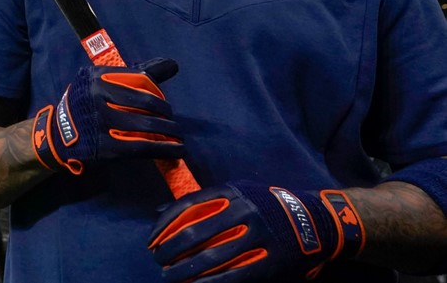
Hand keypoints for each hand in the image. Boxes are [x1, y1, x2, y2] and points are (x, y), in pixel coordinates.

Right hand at [31, 58, 183, 173]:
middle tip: (174, 123)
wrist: (57, 136)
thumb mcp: (101, 83)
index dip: (158, 93)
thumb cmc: (86, 107)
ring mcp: (100, 121)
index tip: (165, 105)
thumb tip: (173, 65)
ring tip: (178, 136)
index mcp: (97, 76)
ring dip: (170, 132)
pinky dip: (164, 148)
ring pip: (147, 125)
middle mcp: (97, 95)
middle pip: (146, 102)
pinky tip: (176, 150)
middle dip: (166, 114)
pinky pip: (142, 146)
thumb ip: (135, 75)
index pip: (141, 78)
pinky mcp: (104, 147)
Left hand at [148, 181, 365, 281]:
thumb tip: (158, 211)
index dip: (164, 225)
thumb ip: (201, 202)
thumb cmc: (264, 206)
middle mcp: (244, 210)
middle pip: (195, 233)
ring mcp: (259, 236)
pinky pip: (234, 276)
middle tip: (157, 260)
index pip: (186, 206)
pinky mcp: (271, 260)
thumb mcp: (236, 194)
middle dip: (170, 250)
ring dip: (185, 270)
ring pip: (211, 257)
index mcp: (232, 191)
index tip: (150, 240)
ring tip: (169, 277)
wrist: (314, 220)